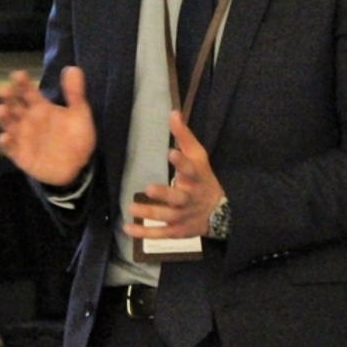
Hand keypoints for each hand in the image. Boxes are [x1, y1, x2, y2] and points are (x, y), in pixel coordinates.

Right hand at [0, 65, 95, 186]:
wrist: (78, 166)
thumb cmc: (76, 137)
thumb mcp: (79, 113)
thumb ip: (75, 93)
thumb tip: (72, 68)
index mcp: (40, 107)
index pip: (28, 91)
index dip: (22, 83)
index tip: (18, 74)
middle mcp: (27, 120)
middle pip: (13, 105)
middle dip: (7, 97)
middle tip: (4, 89)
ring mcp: (22, 137)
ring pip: (8, 124)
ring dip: (3, 117)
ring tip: (0, 109)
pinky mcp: (20, 155)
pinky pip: (9, 149)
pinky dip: (5, 143)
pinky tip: (4, 137)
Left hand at [124, 111, 222, 239]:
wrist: (219, 211)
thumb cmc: (203, 178)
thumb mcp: (198, 156)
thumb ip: (184, 136)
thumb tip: (173, 112)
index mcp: (195, 178)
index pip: (190, 169)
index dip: (181, 162)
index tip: (170, 153)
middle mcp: (190, 198)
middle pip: (178, 197)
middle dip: (165, 194)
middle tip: (149, 188)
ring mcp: (183, 216)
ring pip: (167, 216)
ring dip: (150, 213)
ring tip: (131, 207)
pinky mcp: (177, 230)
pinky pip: (160, 234)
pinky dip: (144, 233)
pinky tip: (128, 228)